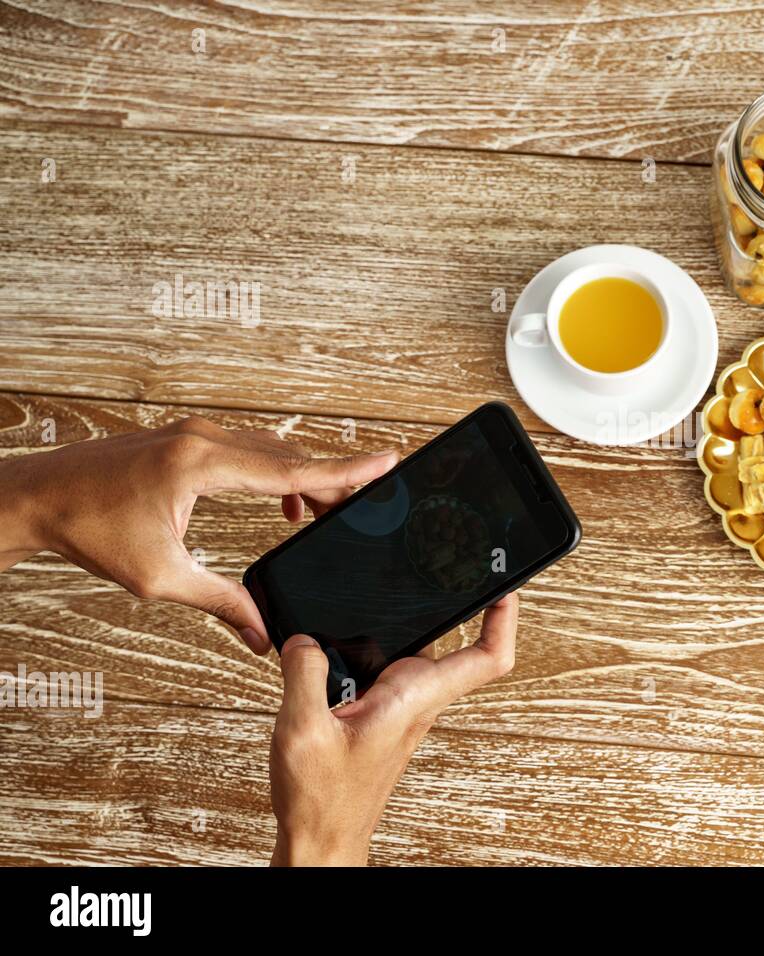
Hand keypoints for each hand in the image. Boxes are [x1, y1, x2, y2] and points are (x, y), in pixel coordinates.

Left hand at [0, 416, 397, 653]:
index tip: (388, 461)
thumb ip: (222, 602)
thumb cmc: (89, 530)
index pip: (293, 469)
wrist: (38, 498)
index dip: (347, 469)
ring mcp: (195, 434)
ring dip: (304, 478)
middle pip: (291, 457)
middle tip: (367, 510)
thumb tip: (261, 634)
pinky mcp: (187, 439)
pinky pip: (250, 450)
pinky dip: (276, 474)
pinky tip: (283, 504)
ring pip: (272, 451)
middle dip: (333, 483)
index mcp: (203, 465)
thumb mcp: (160, 577)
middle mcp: (204, 439)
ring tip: (330, 513)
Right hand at [269, 592, 518, 865]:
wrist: (321, 839)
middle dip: (444, 602)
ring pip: (413, 653)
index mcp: (414, 698)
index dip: (504, 618)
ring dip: (396, 629)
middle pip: (450, 641)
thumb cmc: (323, 802)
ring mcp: (402, 707)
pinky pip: (386, 669)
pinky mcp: (383, 714)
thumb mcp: (302, 730)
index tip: (503, 585)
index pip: (488, 657)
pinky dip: (369, 650)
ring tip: (373, 597)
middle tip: (435, 565)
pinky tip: (339, 644)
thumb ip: (305, 674)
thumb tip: (306, 639)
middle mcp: (416, 699)